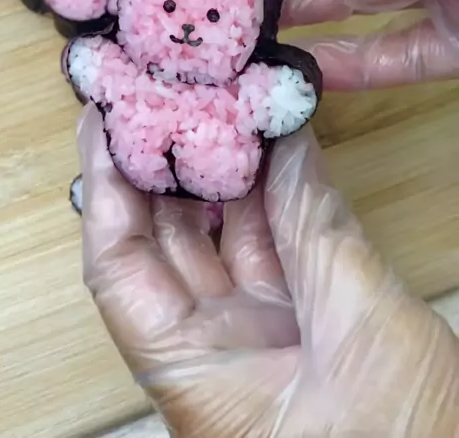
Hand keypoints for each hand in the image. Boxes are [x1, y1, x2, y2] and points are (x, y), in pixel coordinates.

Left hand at [79, 104, 458, 436]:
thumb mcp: (357, 327)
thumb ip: (316, 229)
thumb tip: (286, 141)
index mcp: (190, 368)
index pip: (118, 264)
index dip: (105, 187)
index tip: (105, 118)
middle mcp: (211, 346)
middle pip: (163, 241)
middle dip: (161, 165)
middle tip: (164, 93)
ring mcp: (257, 331)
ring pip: (220, 236)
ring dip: (219, 173)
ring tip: (215, 102)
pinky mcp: (301, 322)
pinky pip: (272, 245)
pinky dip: (272, 195)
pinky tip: (275, 143)